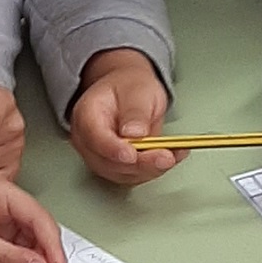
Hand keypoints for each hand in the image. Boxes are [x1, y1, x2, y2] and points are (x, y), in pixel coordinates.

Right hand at [68, 48, 178, 187]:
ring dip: (151, 169)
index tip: (132, 155)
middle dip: (140, 164)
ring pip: (123, 174)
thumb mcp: (137, 90)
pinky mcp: (117, 167)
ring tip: (175, 154)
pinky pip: (135, 175)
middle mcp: (88, 140)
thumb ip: (135, 111)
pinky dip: (156, 169)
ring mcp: (101, 156)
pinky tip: (174, 156)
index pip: (95, 138)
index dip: (113, 150)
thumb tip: (134, 133)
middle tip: (165, 157)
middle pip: (108, 163)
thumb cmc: (129, 87)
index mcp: (86, 115)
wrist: (130, 92)